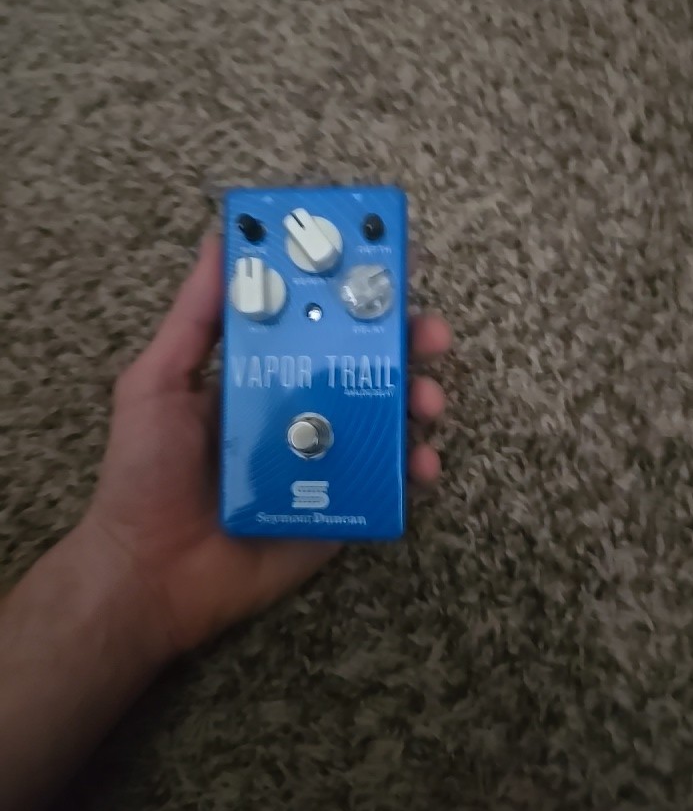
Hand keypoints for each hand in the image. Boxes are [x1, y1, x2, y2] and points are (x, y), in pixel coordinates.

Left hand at [82, 235, 450, 654]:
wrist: (151, 573)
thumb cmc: (146, 473)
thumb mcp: (157, 383)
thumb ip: (193, 317)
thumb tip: (221, 237)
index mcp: (264, 372)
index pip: (318, 319)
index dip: (355, 290)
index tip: (387, 261)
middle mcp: (302, 407)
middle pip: (367, 363)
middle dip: (407, 341)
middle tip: (428, 332)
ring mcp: (326, 458)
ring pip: (388, 417)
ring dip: (419, 399)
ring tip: (428, 401)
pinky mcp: (342, 505)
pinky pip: (388, 480)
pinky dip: (414, 468)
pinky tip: (421, 463)